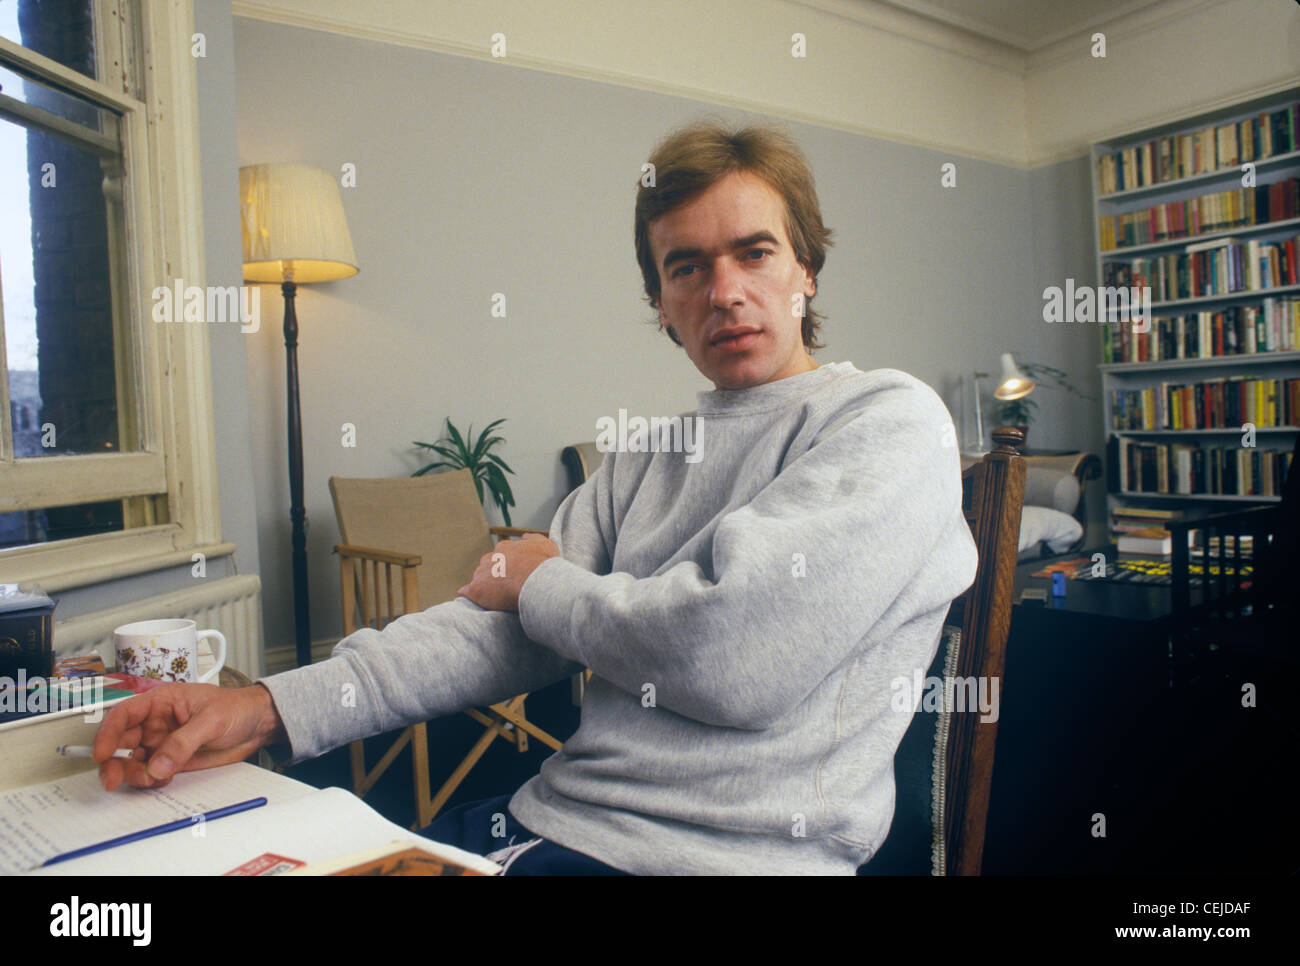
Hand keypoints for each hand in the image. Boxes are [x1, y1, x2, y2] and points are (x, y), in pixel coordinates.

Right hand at [94, 682, 286, 790]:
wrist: (258, 725)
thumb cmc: (236, 708)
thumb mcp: (211, 721)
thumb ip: (183, 742)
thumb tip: (157, 765)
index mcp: (161, 702)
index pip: (123, 714)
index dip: (107, 733)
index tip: (101, 754)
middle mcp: (156, 723)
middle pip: (121, 743)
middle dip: (114, 762)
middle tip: (114, 781)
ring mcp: (162, 743)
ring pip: (133, 762)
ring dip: (133, 774)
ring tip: (151, 779)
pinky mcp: (172, 761)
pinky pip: (150, 774)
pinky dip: (150, 781)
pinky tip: (163, 779)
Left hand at [457, 532, 558, 611]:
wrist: (537, 583)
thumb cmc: (544, 565)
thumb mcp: (545, 544)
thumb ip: (532, 539)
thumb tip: (524, 537)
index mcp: (505, 548)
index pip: (500, 554)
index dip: (507, 565)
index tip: (514, 573)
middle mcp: (491, 558)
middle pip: (487, 566)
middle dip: (494, 574)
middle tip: (506, 586)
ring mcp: (482, 573)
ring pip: (478, 578)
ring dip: (485, 586)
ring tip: (496, 597)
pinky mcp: (476, 589)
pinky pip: (466, 592)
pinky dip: (469, 595)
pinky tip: (473, 599)